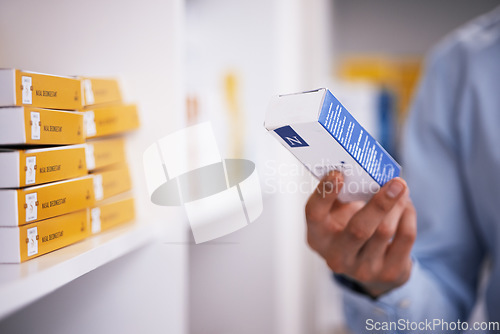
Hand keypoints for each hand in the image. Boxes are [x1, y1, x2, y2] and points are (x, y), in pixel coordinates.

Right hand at [305, 171, 416, 296]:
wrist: (367, 266)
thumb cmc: (347, 228)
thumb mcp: (336, 214)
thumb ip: (341, 193)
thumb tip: (357, 165)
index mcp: (318, 237)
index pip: (314, 215)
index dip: (324, 194)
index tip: (338, 174)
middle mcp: (336, 256)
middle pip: (358, 229)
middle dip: (380, 204)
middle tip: (397, 182)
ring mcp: (363, 269)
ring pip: (386, 230)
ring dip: (398, 204)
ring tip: (401, 188)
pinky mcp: (390, 273)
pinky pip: (405, 237)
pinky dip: (408, 215)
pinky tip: (405, 205)